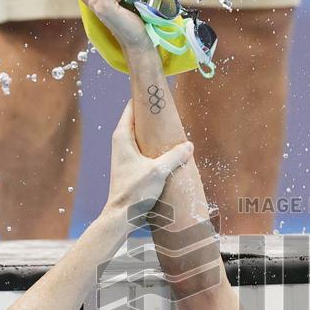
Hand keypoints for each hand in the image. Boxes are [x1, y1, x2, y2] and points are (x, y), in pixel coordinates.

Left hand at [105, 101, 192, 215]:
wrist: (121, 216)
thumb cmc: (135, 191)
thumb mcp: (159, 171)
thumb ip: (174, 156)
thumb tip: (189, 146)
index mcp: (123, 137)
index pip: (132, 108)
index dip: (144, 99)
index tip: (157, 93)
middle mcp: (121, 143)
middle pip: (137, 121)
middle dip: (152, 116)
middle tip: (170, 110)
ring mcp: (124, 156)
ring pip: (140, 137)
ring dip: (154, 134)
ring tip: (172, 130)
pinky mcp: (130, 168)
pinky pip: (143, 150)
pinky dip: (154, 147)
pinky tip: (167, 152)